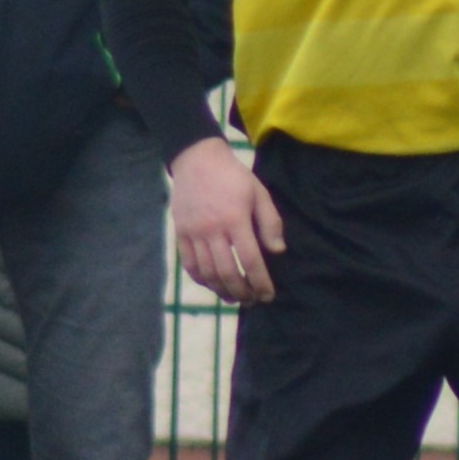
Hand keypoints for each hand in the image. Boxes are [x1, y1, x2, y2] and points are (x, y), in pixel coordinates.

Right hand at [170, 136, 285, 302]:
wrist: (197, 159)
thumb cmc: (233, 176)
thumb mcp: (258, 192)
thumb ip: (270, 222)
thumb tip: (277, 251)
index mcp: (236, 219)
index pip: (250, 260)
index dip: (260, 282)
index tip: (268, 295)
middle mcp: (213, 229)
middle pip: (227, 273)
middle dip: (242, 292)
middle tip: (252, 300)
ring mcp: (194, 232)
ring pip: (207, 273)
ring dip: (222, 291)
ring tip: (234, 298)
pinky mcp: (181, 233)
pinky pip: (189, 264)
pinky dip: (201, 280)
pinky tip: (213, 284)